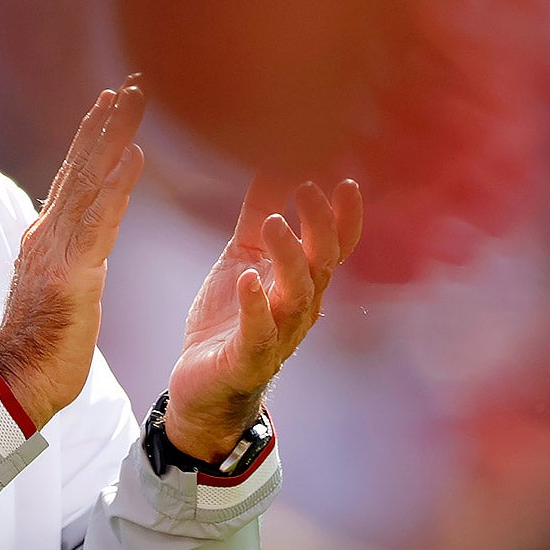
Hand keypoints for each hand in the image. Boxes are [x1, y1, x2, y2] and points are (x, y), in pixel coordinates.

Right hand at [0, 82, 146, 428]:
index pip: (74, 178)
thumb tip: (79, 242)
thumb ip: (67, 259)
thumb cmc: (42, 348)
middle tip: (130, 85)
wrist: (16, 384)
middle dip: (106, 123)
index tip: (112, 104)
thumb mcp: (60, 291)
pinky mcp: (71, 274)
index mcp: (46, 238)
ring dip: (113, 137)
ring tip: (133, 101)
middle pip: (80, 166)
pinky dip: (116, 185)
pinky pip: (99, 221)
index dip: (93, 139)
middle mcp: (47, 234)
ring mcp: (56, 251)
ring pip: (89, 182)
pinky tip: (133, 155)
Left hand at [164, 174, 362, 461]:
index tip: (346, 180)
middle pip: (320, 265)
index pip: (334, 247)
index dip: (344, 217)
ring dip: (288, 259)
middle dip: (318, 226)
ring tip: (274, 223)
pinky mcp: (246, 358)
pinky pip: (257, 333)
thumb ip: (258, 216)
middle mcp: (298, 309)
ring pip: (295, 296)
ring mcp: (276, 335)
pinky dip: (255, 306)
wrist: (203, 384)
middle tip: (307, 187)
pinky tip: (247, 279)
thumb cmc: (230, 318)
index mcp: (300, 283)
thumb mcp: (242, 258)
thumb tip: (271, 165)